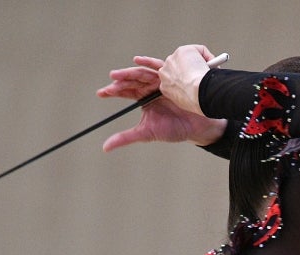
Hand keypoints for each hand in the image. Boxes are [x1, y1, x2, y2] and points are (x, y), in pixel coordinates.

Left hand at [96, 47, 224, 151]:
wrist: (198, 127)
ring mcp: (161, 81)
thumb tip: (105, 148)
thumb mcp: (146, 133)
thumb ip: (125, 138)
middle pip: (132, 80)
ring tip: (118, 75)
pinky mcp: (171, 77)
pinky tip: (137, 62)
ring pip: (142, 73)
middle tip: (110, 80)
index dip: (113, 91)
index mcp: (143, 98)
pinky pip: (158, 68)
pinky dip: (148, 63)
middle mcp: (150, 88)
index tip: (101, 93)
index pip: (125, 91)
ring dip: (130, 72)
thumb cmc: (174, 129)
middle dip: (120, 80)